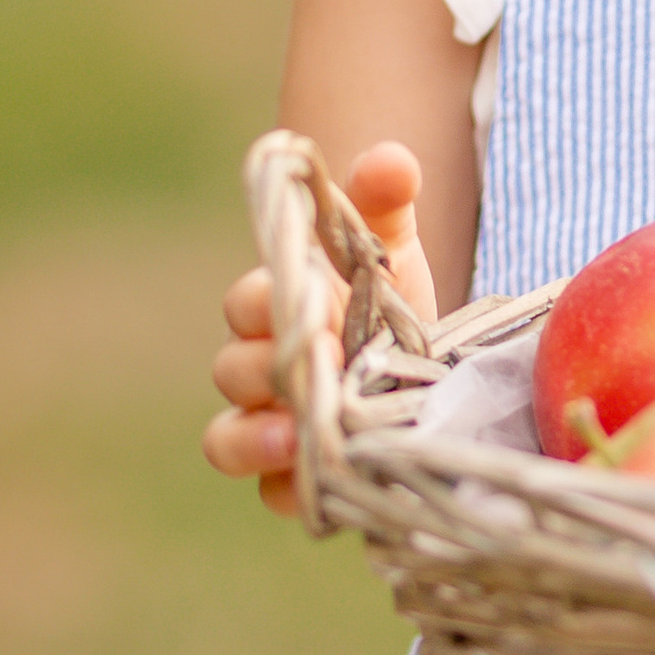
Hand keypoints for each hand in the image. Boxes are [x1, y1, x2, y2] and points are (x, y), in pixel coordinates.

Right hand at [203, 141, 433, 515]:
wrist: (426, 375)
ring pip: (228, 439)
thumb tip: (390, 160)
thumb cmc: (389, 304)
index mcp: (273, 307)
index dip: (263, 300)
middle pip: (232, 368)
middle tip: (318, 358)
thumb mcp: (391, 251)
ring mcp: (272, 428)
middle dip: (263, 365)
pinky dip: (292, 491)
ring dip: (252, 439)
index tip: (301, 297)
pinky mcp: (299, 481)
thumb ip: (383, 202)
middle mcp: (260, 369)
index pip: (246, 301)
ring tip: (291, 435)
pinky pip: (277, 494)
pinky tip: (322, 487)